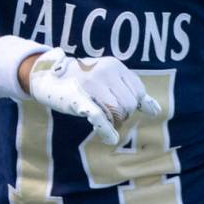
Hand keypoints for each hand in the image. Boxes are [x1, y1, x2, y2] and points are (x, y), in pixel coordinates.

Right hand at [28, 48, 160, 145]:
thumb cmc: (82, 80)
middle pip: (128, 104)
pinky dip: (107, 131)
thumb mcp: (109, 79)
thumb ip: (132, 91)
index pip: (138, 92)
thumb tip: (155, 110)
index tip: (119, 106)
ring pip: (117, 112)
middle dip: (121, 114)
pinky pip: (100, 117)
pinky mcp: (78, 99)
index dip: (132, 105)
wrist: (47, 75)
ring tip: (100, 116)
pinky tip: (110, 137)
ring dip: (112, 121)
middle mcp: (105, 71)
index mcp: (115, 65)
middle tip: (107, 112)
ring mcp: (91, 84)